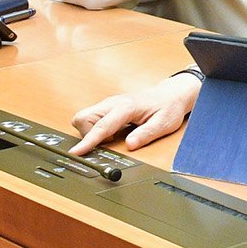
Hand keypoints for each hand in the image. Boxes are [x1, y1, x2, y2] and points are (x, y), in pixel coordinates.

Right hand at [70, 71, 203, 154]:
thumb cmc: (167, 108)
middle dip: (87, 135)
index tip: (77, 152)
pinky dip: (97, 129)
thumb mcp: (163, 124)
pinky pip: (91, 119)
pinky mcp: (107, 108)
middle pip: (83, 118)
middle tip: (109, 142)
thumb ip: (146, 134)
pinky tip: (114, 132)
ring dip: (92, 132)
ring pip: (84, 118)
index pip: (102, 126)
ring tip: (115, 136)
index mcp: (126, 107)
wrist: (169, 95)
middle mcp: (112, 103)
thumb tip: (130, 146)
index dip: (88, 141)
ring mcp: (108, 104)